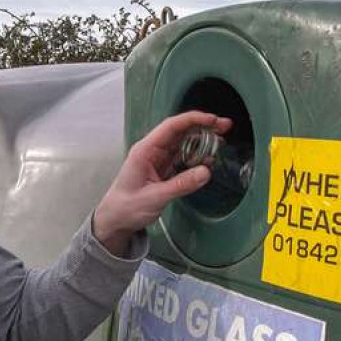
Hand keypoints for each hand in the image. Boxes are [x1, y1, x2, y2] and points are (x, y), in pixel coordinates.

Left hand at [93, 111, 232, 255]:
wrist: (115, 220)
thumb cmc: (127, 207)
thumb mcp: (155, 197)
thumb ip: (181, 185)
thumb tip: (206, 172)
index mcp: (145, 150)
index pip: (172, 127)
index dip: (194, 120)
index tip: (213, 121)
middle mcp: (153, 151)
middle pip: (181, 131)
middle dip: (203, 127)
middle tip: (225, 127)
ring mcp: (159, 159)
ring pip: (184, 144)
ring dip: (202, 142)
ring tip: (221, 143)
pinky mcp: (164, 170)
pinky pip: (183, 158)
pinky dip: (197, 157)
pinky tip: (208, 160)